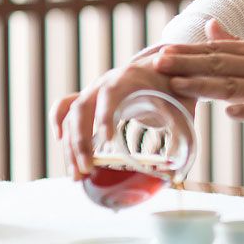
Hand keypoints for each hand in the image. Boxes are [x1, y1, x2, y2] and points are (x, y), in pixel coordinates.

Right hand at [51, 43, 193, 178]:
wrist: (164, 67)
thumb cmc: (175, 85)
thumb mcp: (184, 100)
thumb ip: (184, 126)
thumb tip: (178, 170)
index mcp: (130, 77)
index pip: (111, 94)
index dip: (105, 115)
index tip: (106, 141)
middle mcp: (106, 82)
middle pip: (82, 107)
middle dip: (81, 140)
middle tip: (87, 169)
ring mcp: (94, 91)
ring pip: (71, 115)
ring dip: (70, 146)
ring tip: (77, 175)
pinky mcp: (89, 100)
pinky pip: (65, 108)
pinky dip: (59, 123)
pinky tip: (61, 144)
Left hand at [153, 20, 243, 130]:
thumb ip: (237, 41)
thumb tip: (209, 27)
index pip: (216, 50)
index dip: (188, 51)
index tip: (161, 50)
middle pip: (219, 65)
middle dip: (187, 64)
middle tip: (158, 63)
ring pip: (234, 86)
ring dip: (204, 85)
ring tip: (178, 85)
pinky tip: (229, 111)